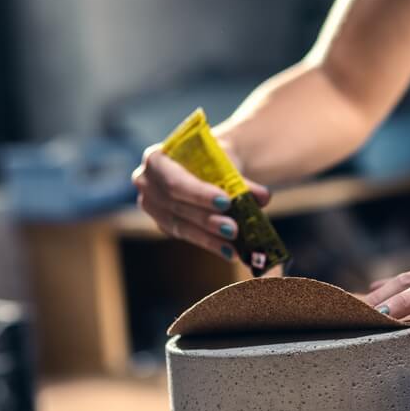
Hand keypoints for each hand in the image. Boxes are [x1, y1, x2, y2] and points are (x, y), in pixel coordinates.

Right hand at [132, 144, 270, 259]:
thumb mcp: (224, 162)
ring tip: (234, 247)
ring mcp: (151, 206)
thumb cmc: (212, 159)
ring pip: (180, 226)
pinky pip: (186, 236)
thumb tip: (263, 197)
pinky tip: (229, 251)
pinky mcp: (163, 224)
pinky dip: (209, 243)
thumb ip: (242, 181)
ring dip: (209, 238)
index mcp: (156, 159)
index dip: (199, 193)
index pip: (175, 181)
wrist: (206, 164)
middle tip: (233, 230)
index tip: (226, 202)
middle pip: (177, 206)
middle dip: (207, 220)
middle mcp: (146, 182)